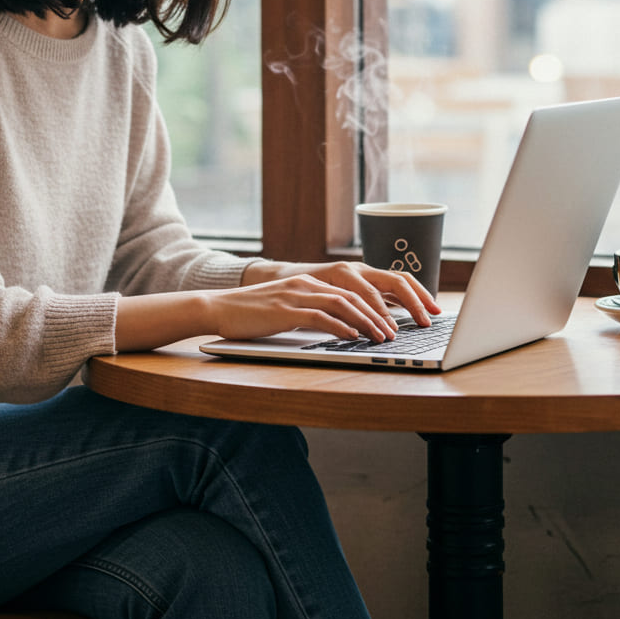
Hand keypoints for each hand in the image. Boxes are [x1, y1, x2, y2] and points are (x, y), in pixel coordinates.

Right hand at [236, 259, 441, 340]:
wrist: (220, 308)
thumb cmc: (254, 314)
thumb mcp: (290, 309)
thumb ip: (315, 312)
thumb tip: (344, 328)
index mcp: (312, 281)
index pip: (355, 288)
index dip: (381, 301)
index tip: (399, 317)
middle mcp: (308, 283)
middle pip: (356, 295)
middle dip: (382, 313)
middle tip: (399, 331)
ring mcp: (297, 294)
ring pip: (343, 305)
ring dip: (367, 322)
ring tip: (383, 337)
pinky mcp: (286, 309)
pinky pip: (321, 316)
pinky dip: (341, 327)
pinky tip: (353, 338)